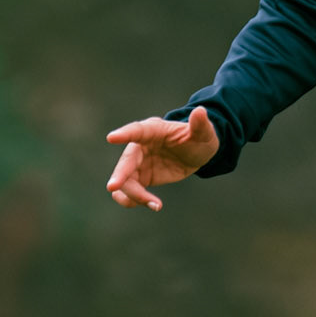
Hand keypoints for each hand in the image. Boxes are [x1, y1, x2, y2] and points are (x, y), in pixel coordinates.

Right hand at [105, 106, 219, 211]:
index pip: (137, 130)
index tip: (111, 137)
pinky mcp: (140, 178)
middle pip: (126, 162)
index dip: (125, 134)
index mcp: (153, 130)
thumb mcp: (204, 133)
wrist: (196, 153)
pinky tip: (154, 205)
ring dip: (133, 195)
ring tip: (156, 205)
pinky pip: (128, 192)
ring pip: (124, 181)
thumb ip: (200, 124)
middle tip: (113, 187)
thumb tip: (200, 111)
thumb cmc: (198, 138)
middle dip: (119, 174)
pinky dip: (134, 201)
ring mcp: (137, 163)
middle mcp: (140, 146)